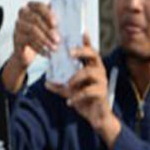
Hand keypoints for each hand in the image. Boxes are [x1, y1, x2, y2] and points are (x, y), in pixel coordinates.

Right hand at [1, 1, 58, 92]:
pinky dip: (39, 48)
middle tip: (58, 40)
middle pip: (35, 18)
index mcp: (31, 7)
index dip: (47, 14)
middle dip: (48, 30)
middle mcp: (23, 14)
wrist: (27, 53)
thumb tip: (68, 17)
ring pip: (32, 30)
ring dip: (45, 40)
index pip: (39, 6)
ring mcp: (18, 25)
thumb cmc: (40, 36)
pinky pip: (28, 41)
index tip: (56, 24)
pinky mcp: (16, 37)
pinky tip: (47, 54)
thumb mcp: (48, 27)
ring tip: (54, 48)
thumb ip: (54, 20)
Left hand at [48, 33, 120, 149]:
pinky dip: (76, 96)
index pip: (89, 50)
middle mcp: (98, 70)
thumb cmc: (86, 100)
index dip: (86, 40)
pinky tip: (70, 102)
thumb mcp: (71, 91)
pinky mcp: (102, 92)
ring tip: (68, 86)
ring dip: (75, 79)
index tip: (82, 30)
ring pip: (88, 72)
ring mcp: (101, 81)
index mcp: (91, 66)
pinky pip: (88, 91)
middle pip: (93, 54)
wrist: (98, 118)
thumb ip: (60, 86)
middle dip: (81, 51)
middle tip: (70, 53)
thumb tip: (46, 82)